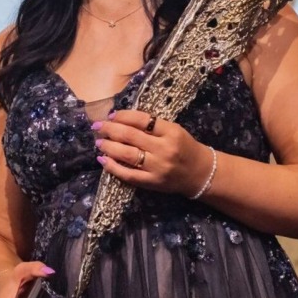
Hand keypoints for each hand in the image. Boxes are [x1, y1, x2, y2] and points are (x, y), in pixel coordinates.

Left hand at [94, 109, 212, 196]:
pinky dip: (112, 167)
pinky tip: (103, 160)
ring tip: (99, 142)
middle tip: (97, 126)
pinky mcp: (152, 182)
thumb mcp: (173, 130)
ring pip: (126, 154)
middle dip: (110, 129)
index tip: (111, 115)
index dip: (123, 116)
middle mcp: (164, 149)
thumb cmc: (183, 147)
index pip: (142, 120)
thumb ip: (152, 125)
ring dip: (108, 146)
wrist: (199, 173)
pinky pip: (127, 174)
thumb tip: (121, 119)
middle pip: (130, 136)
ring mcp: (157, 167)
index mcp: (171, 132)